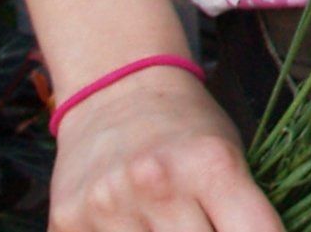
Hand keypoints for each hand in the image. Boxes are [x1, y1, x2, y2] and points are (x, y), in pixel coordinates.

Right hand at [52, 64, 282, 231]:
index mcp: (211, 164)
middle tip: (203, 224)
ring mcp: (107, 206)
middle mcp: (157, 184)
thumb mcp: (229, 156)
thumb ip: (244, 213)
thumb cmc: (187, 129)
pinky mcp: (66, 222)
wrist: (116, 90)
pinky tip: (133, 224)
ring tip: (168, 221)